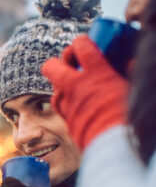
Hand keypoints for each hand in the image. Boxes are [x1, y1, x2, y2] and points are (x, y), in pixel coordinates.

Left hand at [42, 35, 128, 150]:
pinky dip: (66, 101)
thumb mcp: (131, 88)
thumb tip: (130, 63)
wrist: (114, 144)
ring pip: (54, 88)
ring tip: (73, 85)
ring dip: (62, 85)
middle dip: (59, 61)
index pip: (82, 48)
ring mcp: (68, 103)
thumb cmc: (129, 113)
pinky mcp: (66, 118)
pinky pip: (60, 106)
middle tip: (70, 62)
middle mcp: (76, 86)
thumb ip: (128, 74)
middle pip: (53, 66)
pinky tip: (75, 102)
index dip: (80, 42)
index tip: (83, 42)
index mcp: (96, 73)